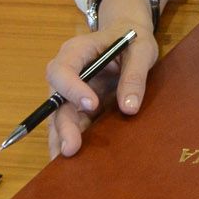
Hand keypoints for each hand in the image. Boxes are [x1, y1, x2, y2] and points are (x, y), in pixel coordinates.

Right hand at [44, 0, 158, 158]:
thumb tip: (129, 108)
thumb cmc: (133, 39)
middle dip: (62, 125)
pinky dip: (73, 139)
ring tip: (65, 162)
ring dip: (63, 138)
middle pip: (57, 101)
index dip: (72, 89)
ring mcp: (71, 91)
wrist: (130, 36)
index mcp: (76, 52)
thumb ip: (135, 75)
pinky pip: (74, 123)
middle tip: (70, 148)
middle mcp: (67, 73)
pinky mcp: (80, 105)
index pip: (62, 71)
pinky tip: (74, 161)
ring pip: (61, 117)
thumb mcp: (141, 50)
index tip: (91, 104)